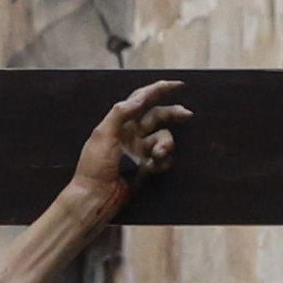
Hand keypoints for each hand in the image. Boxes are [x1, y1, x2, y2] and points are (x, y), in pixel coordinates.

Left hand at [72, 79, 191, 215]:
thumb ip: (121, 113)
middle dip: (173, 114)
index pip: (141, 100)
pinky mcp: (147, 167)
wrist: (96, 197)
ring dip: (165, 144)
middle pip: (158, 116)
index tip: (177, 85)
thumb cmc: (95, 166)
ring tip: (158, 154)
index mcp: (120, 122)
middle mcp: (131, 134)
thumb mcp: (103, 134)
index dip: (158, 90)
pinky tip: (152, 168)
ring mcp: (140, 151)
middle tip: (187, 115)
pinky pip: (164, 159)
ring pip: (163, 139)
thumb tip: (140, 97)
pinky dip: (162, 162)